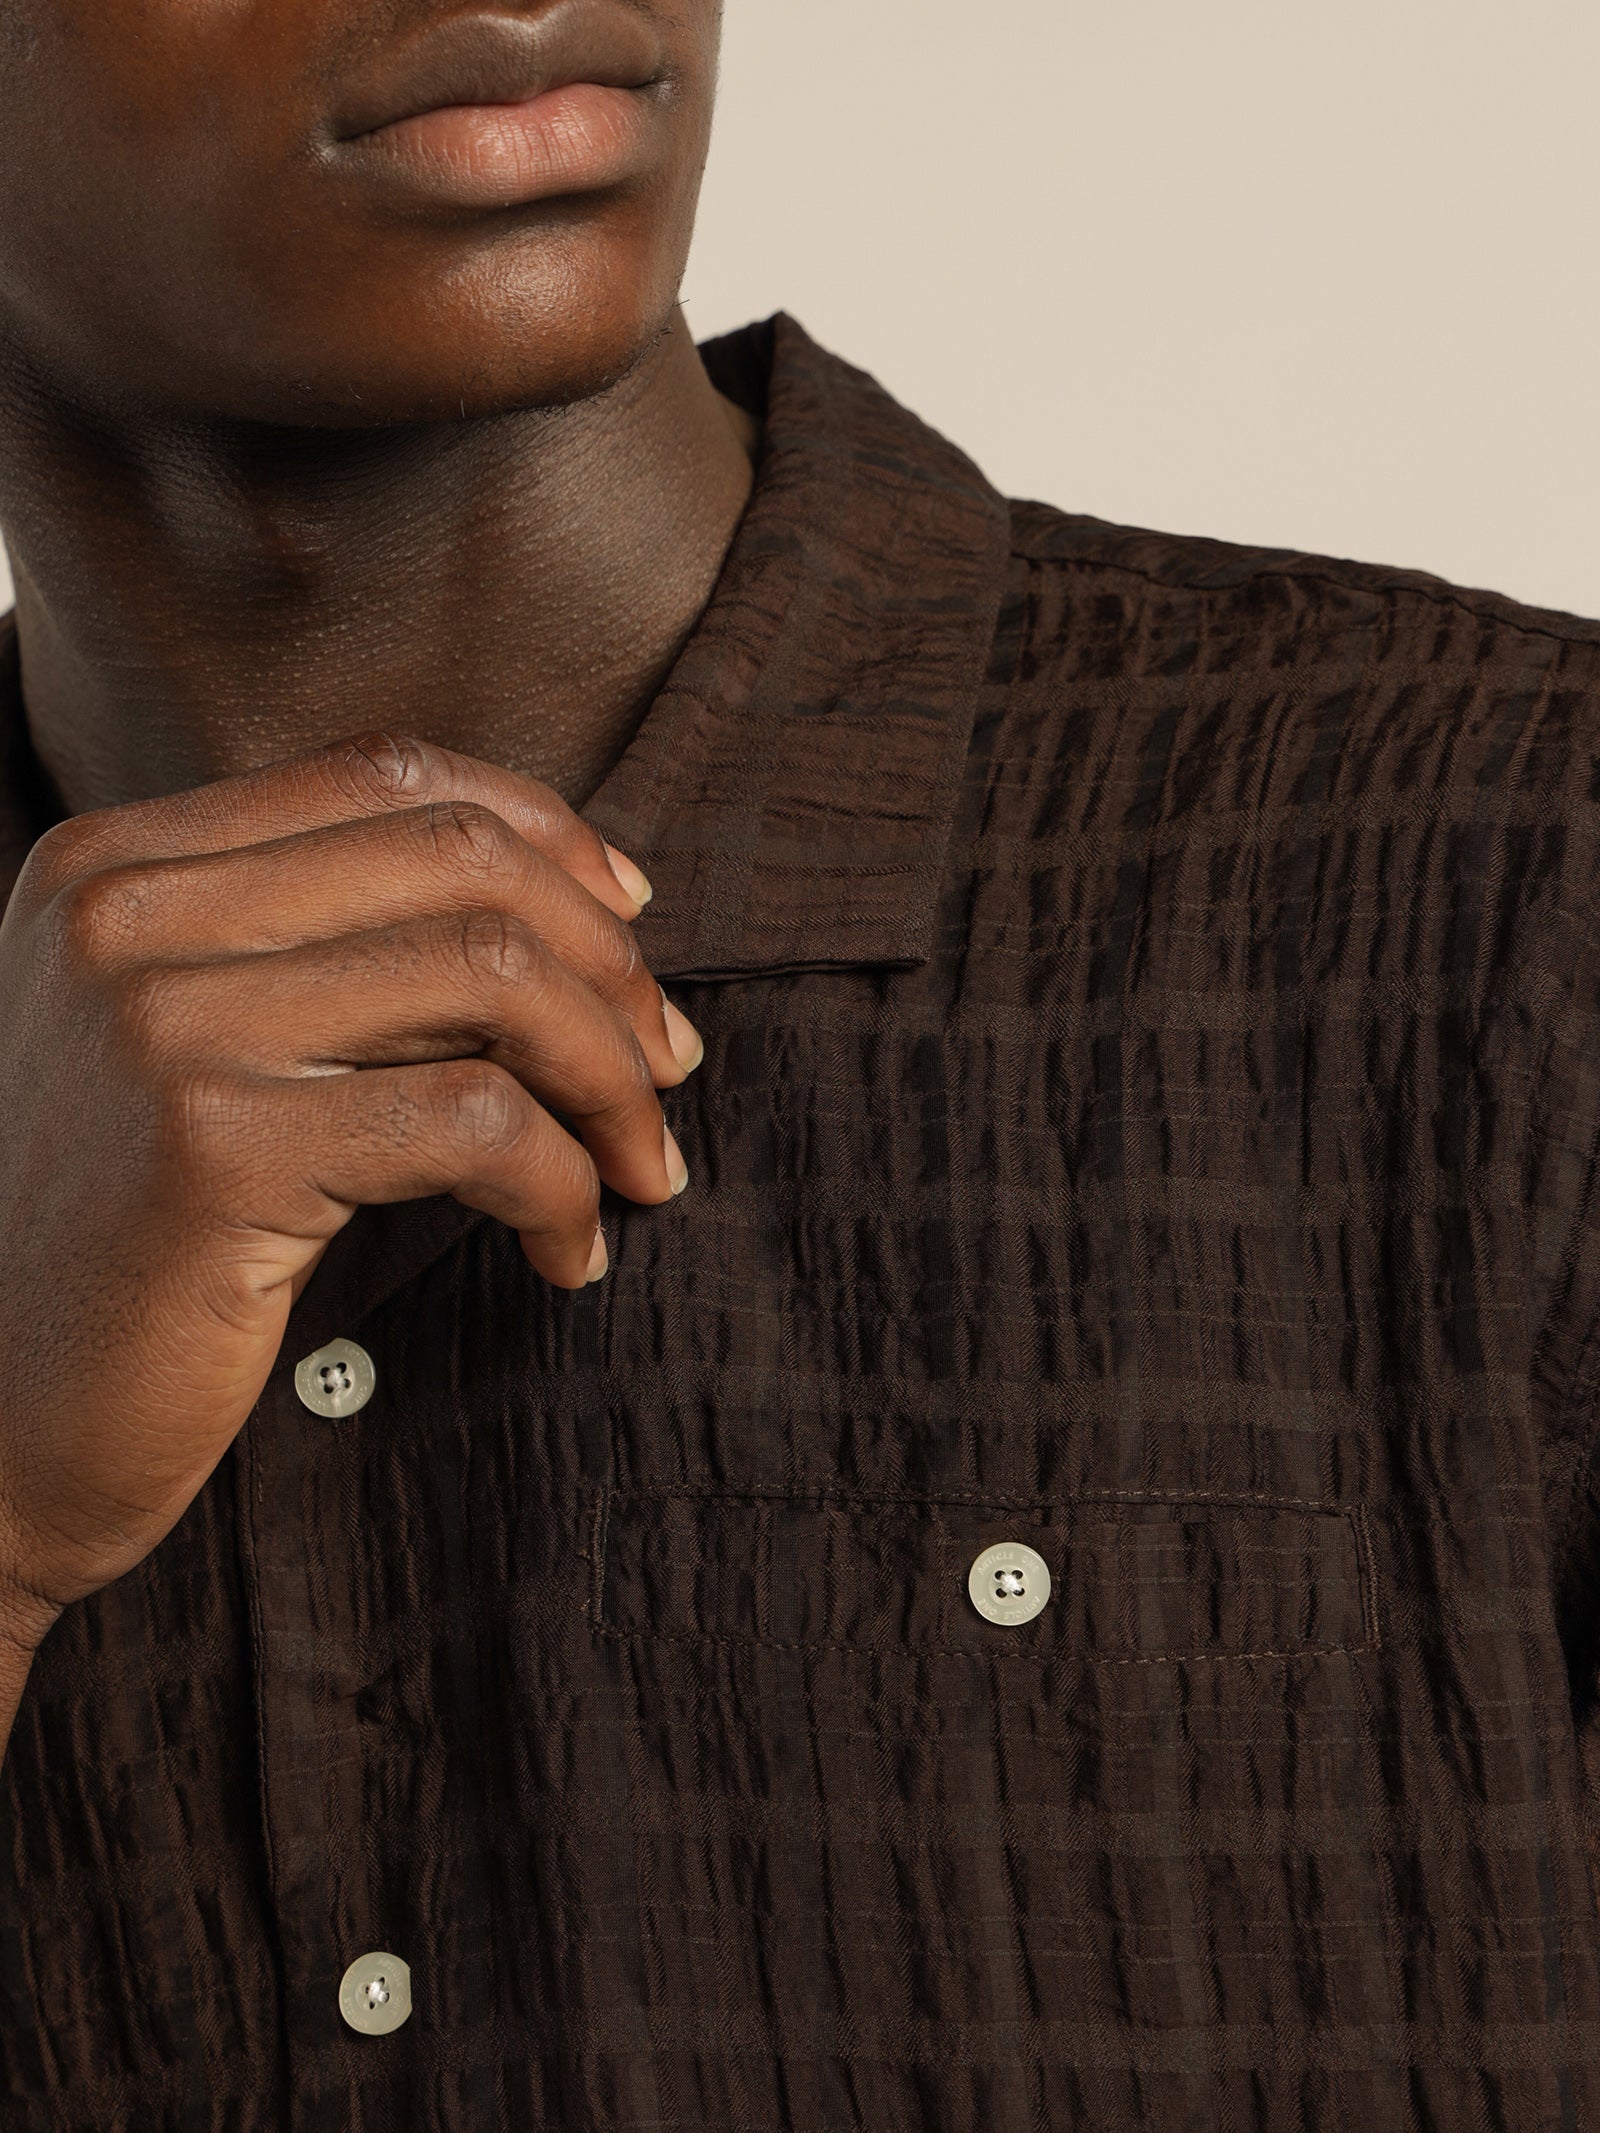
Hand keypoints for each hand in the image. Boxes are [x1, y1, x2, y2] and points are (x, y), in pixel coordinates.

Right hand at [0, 731, 697, 1646]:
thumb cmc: (126, 1248)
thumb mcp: (204, 1053)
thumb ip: (336, 954)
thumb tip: (587, 905)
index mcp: (120, 863)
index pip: (390, 774)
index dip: (548, 838)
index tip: (634, 928)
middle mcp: (126, 913)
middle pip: (462, 862)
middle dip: (608, 967)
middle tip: (667, 1066)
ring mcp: (159, 1021)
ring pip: (492, 977)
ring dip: (611, 1079)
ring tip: (642, 1166)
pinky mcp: (211, 1148)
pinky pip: (477, 1126)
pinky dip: (563, 1186)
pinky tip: (568, 1253)